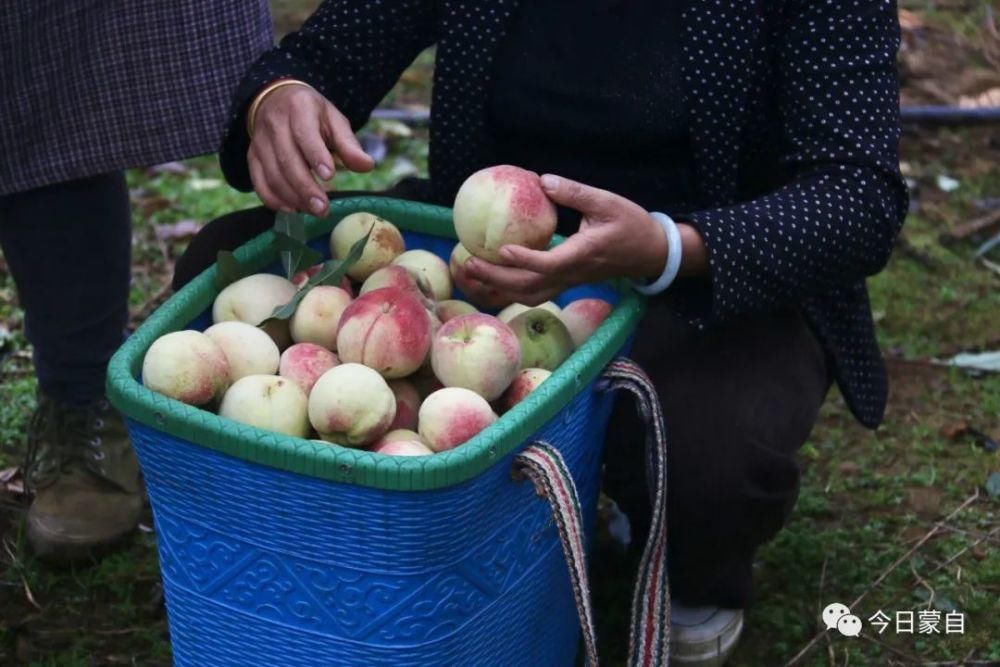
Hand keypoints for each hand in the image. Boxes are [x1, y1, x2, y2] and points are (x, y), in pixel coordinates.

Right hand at [248, 85, 374, 213]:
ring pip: (272, 174)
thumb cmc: (312, 114)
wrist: (276, 100)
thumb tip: (367, 166)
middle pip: (287, 160)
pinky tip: (292, 209)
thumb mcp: (334, 120)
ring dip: (292, 197)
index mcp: (299, 108)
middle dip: (305, 188)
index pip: (304, 134)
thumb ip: (348, 144)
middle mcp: (274, 124)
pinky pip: (258, 181)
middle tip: (323, 209)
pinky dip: (273, 199)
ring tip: (313, 211)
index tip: (330, 176)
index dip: (316, 156)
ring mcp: (260, 141)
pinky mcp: (252, 156)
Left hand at [463, 175, 669, 303]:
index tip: (502, 249)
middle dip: (497, 278)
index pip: (549, 263)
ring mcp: (569, 281)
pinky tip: (493, 277)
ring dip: (499, 288)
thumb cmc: (632, 224)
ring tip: (472, 272)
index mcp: (583, 255)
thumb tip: (542, 181)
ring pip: (530, 295)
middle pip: (530, 286)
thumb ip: (575, 192)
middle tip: (469, 262)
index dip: (525, 259)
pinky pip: (536, 292)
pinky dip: (511, 289)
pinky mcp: (568, 282)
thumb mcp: (607, 202)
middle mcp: (573, 274)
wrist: (651, 252)